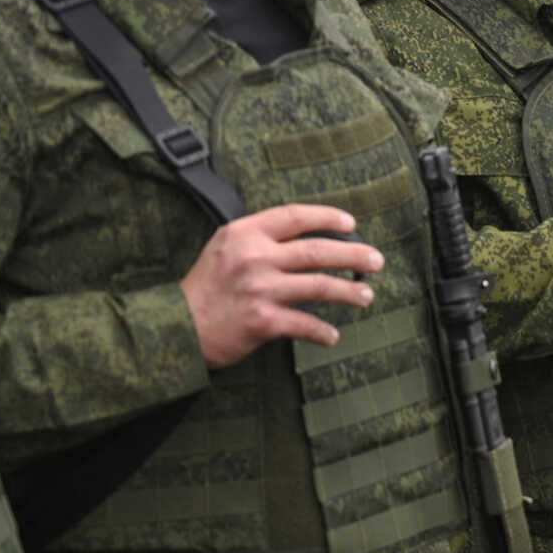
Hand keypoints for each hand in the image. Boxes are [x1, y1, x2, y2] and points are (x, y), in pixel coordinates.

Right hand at [181, 203, 382, 369]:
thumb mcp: (224, 249)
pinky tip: (332, 336)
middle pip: (318, 250)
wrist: (175, 328)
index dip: (328, 217)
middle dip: (355, 255)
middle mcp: (254, 257)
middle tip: (377, 261)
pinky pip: (306, 325)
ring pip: (321, 286)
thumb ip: (259, 239)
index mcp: (244, 233)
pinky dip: (323, 332)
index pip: (295, 216)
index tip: (351, 223)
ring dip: (350, 292)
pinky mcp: (263, 321)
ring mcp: (260, 289)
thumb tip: (309, 238)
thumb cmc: (204, 288)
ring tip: (366, 296)